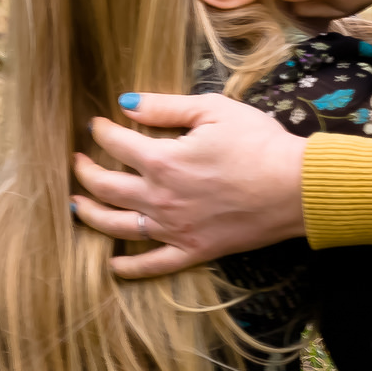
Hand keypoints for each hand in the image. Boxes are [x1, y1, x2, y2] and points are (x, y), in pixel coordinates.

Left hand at [70, 94, 306, 277]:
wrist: (295, 187)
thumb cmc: (260, 143)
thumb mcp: (214, 110)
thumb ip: (166, 107)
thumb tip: (127, 104)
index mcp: (163, 161)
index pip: (117, 144)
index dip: (102, 131)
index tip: (96, 124)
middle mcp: (159, 198)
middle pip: (106, 187)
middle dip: (85, 172)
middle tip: (77, 162)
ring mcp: (174, 228)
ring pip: (118, 226)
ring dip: (91, 215)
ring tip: (76, 205)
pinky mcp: (193, 250)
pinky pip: (153, 264)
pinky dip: (129, 267)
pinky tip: (112, 264)